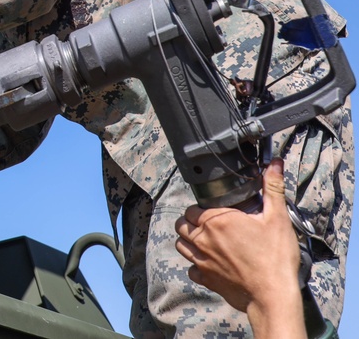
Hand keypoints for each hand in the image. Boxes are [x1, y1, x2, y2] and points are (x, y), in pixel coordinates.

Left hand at [175, 159, 304, 337]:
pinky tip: (210, 264)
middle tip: (207, 225)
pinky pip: (191, 270)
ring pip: (180, 245)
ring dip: (188, 241)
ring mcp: (201, 260)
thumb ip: (272, 188)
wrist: (272, 295)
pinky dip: (196, 267)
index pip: (192, 208)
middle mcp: (202, 239)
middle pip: (181, 225)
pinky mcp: (205, 279)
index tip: (213, 212)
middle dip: (190, 223)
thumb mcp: (277, 218)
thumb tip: (274, 163)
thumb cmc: (275, 257)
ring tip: (204, 241)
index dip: (200, 209)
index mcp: (216, 220)